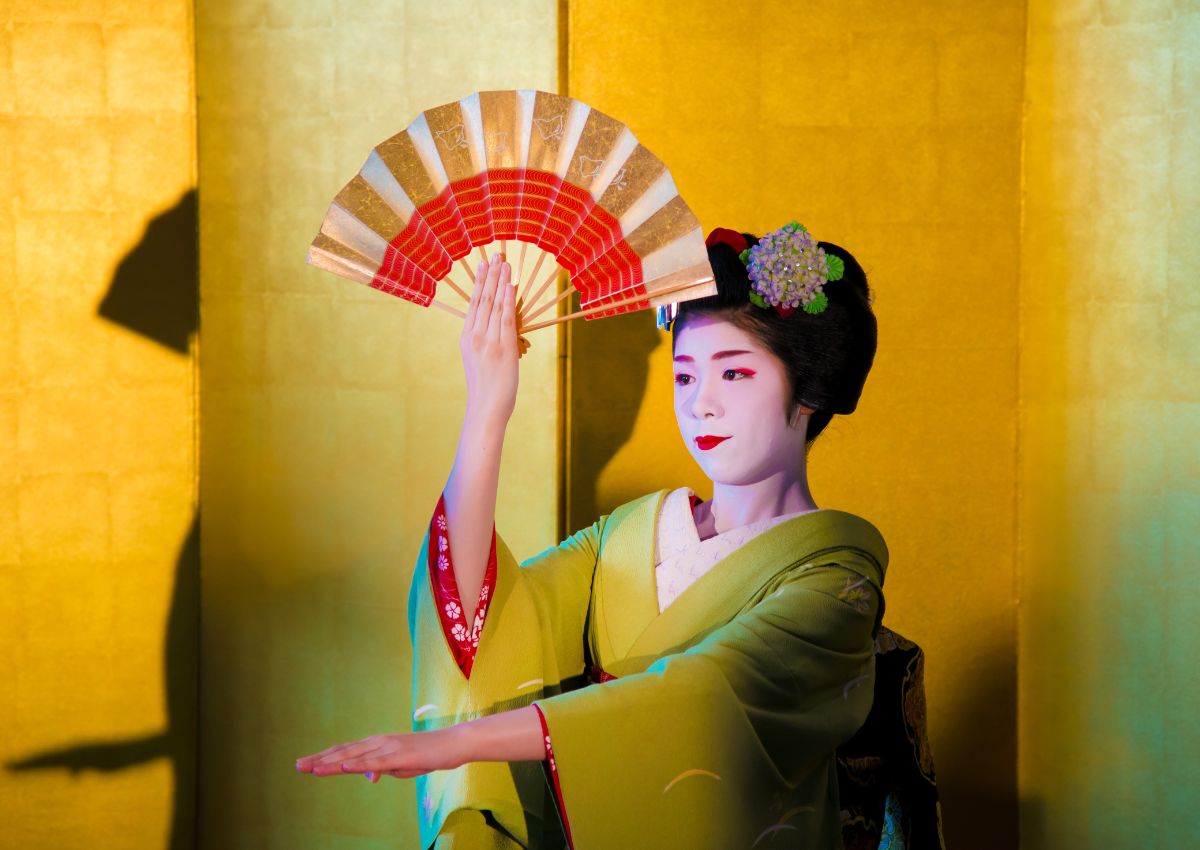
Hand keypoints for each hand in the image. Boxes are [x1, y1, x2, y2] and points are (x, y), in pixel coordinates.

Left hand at [295, 727, 465, 783]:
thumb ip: (383, 768)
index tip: (306, 763)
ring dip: (332, 763)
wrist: (451, 744)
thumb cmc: (427, 754)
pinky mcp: (399, 755)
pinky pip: (375, 762)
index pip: (346, 751)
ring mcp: (388, 747)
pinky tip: (344, 768)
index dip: (325, 757)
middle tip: (298, 765)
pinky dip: (358, 765)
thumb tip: (370, 777)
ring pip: (355, 757)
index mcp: (377, 744)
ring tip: (312, 768)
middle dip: (320, 759)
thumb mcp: (401, 765)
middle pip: (344, 752)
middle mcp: (378, 742)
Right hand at [461, 253, 521, 426]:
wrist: (486, 409)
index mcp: (466, 338)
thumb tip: (498, 328)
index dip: (480, 282)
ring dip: (500, 281)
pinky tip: (510, 285)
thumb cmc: (486, 389)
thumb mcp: (480, 361)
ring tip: (504, 262)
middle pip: (482, 299)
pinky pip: (505, 318)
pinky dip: (508, 300)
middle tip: (495, 254)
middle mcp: (474, 336)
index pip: (473, 303)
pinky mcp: (502, 348)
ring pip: (493, 304)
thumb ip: (486, 342)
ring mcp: (487, 341)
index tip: (484, 264)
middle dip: (490, 275)